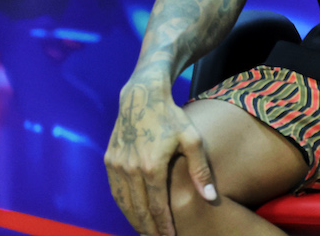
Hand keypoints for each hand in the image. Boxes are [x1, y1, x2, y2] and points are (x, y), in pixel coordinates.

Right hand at [105, 78, 215, 235]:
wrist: (141, 95)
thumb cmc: (171, 116)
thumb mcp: (191, 139)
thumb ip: (200, 170)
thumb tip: (210, 197)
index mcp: (151, 166)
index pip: (156, 207)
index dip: (163, 227)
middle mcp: (129, 168)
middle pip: (138, 209)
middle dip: (148, 229)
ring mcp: (116, 163)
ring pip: (123, 202)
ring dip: (133, 220)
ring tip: (145, 232)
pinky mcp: (109, 158)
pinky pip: (114, 189)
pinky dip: (122, 205)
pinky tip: (131, 212)